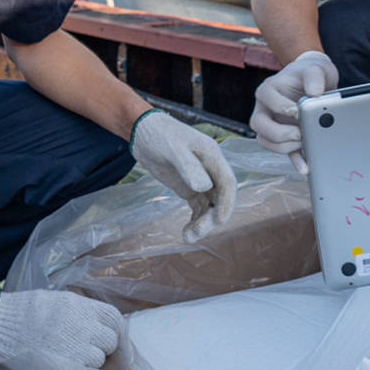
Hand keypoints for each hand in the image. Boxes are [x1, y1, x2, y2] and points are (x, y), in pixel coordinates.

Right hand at [0, 287, 122, 369]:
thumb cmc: (22, 311)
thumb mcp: (58, 301)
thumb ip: (80, 312)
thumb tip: (97, 325)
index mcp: (82, 306)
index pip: (115, 319)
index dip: (118, 333)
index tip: (115, 343)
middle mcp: (85, 324)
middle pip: (111, 341)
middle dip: (104, 349)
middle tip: (92, 355)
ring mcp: (77, 347)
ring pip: (99, 359)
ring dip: (90, 362)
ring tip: (69, 359)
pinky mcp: (67, 367)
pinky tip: (66, 369)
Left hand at [131, 109, 238, 240]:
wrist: (142, 132)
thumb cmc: (158, 135)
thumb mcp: (172, 149)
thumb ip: (188, 167)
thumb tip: (204, 188)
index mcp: (212, 156)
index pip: (227, 182)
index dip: (227, 202)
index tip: (219, 220)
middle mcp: (211, 169)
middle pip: (220, 198)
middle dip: (212, 218)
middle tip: (196, 233)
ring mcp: (201, 179)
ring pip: (210, 206)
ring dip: (202, 223)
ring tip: (187, 238)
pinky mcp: (190, 187)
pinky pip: (198, 207)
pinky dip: (195, 220)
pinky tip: (186, 232)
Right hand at [248, 51, 337, 173]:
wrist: (317, 85)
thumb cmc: (310, 75)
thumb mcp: (315, 69)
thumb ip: (314, 76)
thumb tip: (314, 93)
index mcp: (268, 90)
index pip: (265, 98)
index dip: (280, 106)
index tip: (296, 110)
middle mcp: (265, 109)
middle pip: (258, 125)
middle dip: (278, 132)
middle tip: (299, 132)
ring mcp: (272, 125)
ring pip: (265, 141)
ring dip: (283, 146)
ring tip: (304, 142)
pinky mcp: (284, 138)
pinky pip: (284, 152)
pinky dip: (294, 160)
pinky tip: (305, 167)